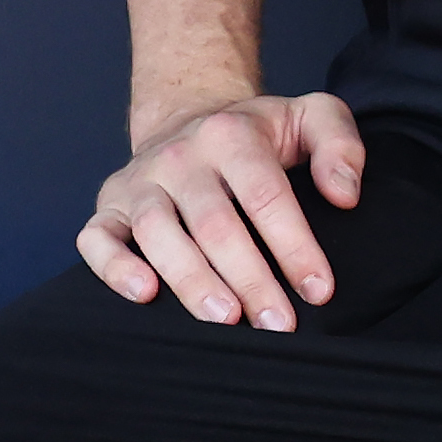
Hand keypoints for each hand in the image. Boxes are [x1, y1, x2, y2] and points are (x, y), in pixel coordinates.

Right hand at [79, 93, 365, 329]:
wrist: (189, 116)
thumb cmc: (259, 133)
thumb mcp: (310, 117)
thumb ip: (340, 145)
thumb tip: (345, 194)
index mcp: (232, 136)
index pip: (265, 195)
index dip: (294, 246)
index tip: (318, 290)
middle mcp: (180, 157)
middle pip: (214, 223)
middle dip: (249, 278)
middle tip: (278, 324)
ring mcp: (139, 182)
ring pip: (157, 233)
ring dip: (191, 280)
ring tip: (225, 320)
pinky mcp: (109, 206)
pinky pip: (97, 237)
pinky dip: (114, 267)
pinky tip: (145, 295)